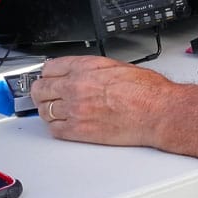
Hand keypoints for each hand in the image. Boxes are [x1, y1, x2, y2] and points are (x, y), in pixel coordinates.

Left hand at [30, 55, 173, 146]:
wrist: (157, 111)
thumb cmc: (147, 91)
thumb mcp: (118, 66)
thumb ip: (94, 70)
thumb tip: (83, 73)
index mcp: (86, 67)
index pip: (50, 67)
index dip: (48, 73)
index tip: (48, 77)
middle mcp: (77, 86)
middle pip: (40, 89)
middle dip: (41, 91)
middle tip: (45, 94)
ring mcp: (75, 109)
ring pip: (44, 110)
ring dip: (47, 109)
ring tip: (54, 109)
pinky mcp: (79, 130)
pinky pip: (54, 129)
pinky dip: (55, 126)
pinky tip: (63, 123)